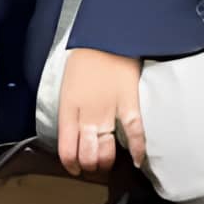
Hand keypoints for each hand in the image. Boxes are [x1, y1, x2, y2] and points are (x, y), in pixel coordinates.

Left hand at [57, 49, 144, 174]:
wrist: (106, 35)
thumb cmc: (85, 57)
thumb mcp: (68, 86)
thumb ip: (71, 110)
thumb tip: (75, 130)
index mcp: (68, 109)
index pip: (66, 150)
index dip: (71, 165)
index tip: (76, 169)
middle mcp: (87, 115)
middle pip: (87, 155)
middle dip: (90, 166)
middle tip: (95, 166)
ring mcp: (109, 111)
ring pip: (106, 151)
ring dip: (107, 162)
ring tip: (110, 164)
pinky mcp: (130, 104)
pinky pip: (134, 134)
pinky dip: (137, 150)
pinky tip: (136, 160)